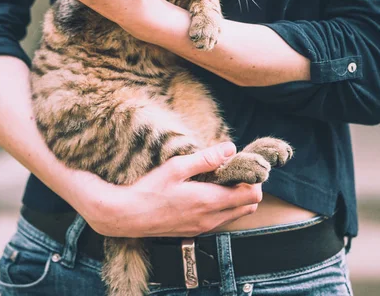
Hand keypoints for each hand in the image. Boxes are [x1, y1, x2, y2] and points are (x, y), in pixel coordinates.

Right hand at [72, 143, 261, 237]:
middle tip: (235, 170)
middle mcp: (211, 218)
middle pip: (248, 207)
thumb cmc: (149, 189)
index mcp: (209, 201)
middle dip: (248, 188)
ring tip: (221, 178)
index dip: (253, 179)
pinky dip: (223, 206)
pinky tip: (207, 192)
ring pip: (235, 215)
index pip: (251, 195)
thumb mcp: (177, 167)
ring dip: (236, 198)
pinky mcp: (194, 231)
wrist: (126, 216)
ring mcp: (203, 227)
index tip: (244, 164)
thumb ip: (206, 158)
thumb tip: (230, 148)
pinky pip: (220, 220)